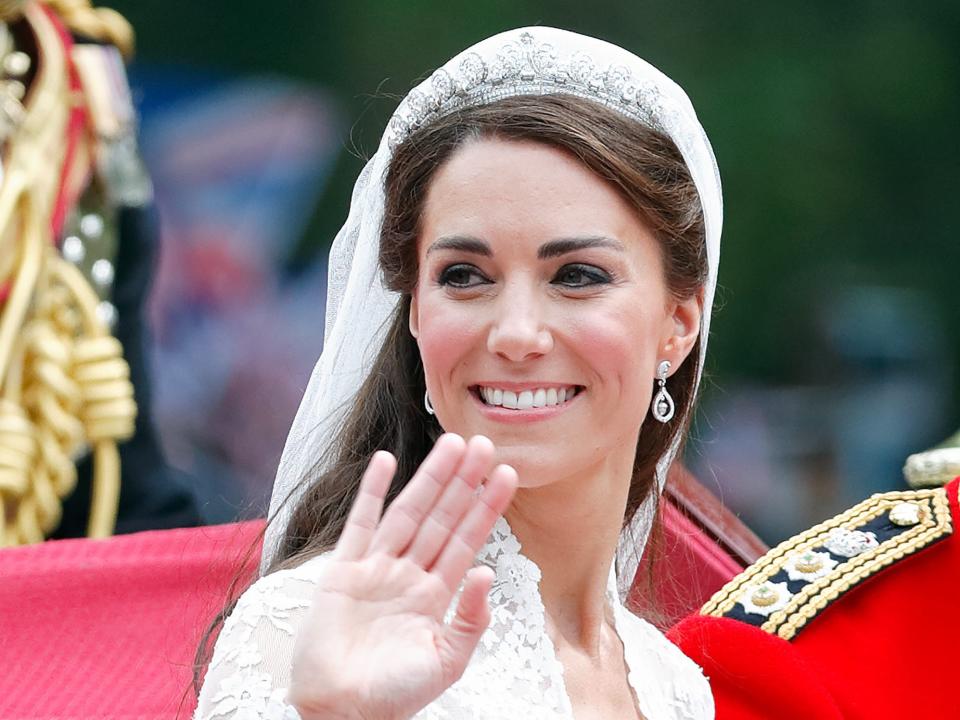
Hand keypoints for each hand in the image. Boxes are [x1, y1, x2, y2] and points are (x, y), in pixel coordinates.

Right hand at [288, 434, 517, 719]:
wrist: (340, 712)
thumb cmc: (393, 696)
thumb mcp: (446, 662)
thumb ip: (471, 620)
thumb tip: (486, 573)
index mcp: (436, 594)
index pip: (467, 540)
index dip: (486, 507)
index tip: (506, 474)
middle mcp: (409, 574)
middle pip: (441, 517)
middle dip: (463, 481)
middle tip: (482, 443)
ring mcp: (376, 569)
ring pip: (408, 513)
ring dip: (429, 478)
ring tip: (451, 445)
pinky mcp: (342, 571)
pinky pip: (359, 524)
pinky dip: (370, 493)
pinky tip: (385, 462)